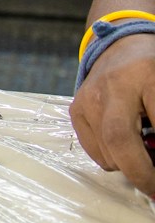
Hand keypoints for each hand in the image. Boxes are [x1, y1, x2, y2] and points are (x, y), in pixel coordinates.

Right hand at [71, 33, 154, 197]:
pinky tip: (125, 145)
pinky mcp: (76, 109)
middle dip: (141, 173)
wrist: (120, 48)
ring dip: (129, 165)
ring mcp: (89, 98)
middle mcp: (112, 87)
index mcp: (146, 76)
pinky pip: (94, 151)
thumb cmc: (152, 72)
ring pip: (107, 152)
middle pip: (119, 141)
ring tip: (144, 154)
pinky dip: (113, 159)